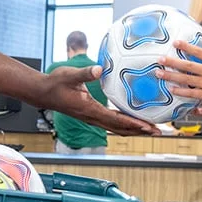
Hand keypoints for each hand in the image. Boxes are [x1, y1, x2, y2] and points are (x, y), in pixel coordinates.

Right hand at [44, 66, 159, 135]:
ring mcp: (92, 118)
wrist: (43, 93)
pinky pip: (112, 123)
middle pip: (121, 129)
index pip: (115, 120)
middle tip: (158, 132)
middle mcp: (92, 118)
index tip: (147, 126)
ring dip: (134, 130)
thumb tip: (99, 69)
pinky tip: (133, 121)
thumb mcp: (70, 75)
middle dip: (140, 131)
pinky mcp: (91, 115)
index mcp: (89, 110)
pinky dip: (125, 124)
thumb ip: (85, 72)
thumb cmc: (56, 83)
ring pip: (117, 129)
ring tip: (151, 130)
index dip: (133, 123)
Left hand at [156, 33, 201, 113]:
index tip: (175, 42)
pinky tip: (171, 89)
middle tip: (160, 59)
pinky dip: (181, 91)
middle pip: (188, 65)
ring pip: (186, 79)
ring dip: (171, 76)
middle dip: (172, 62)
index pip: (199, 51)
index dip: (186, 46)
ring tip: (159, 73)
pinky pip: (191, 93)